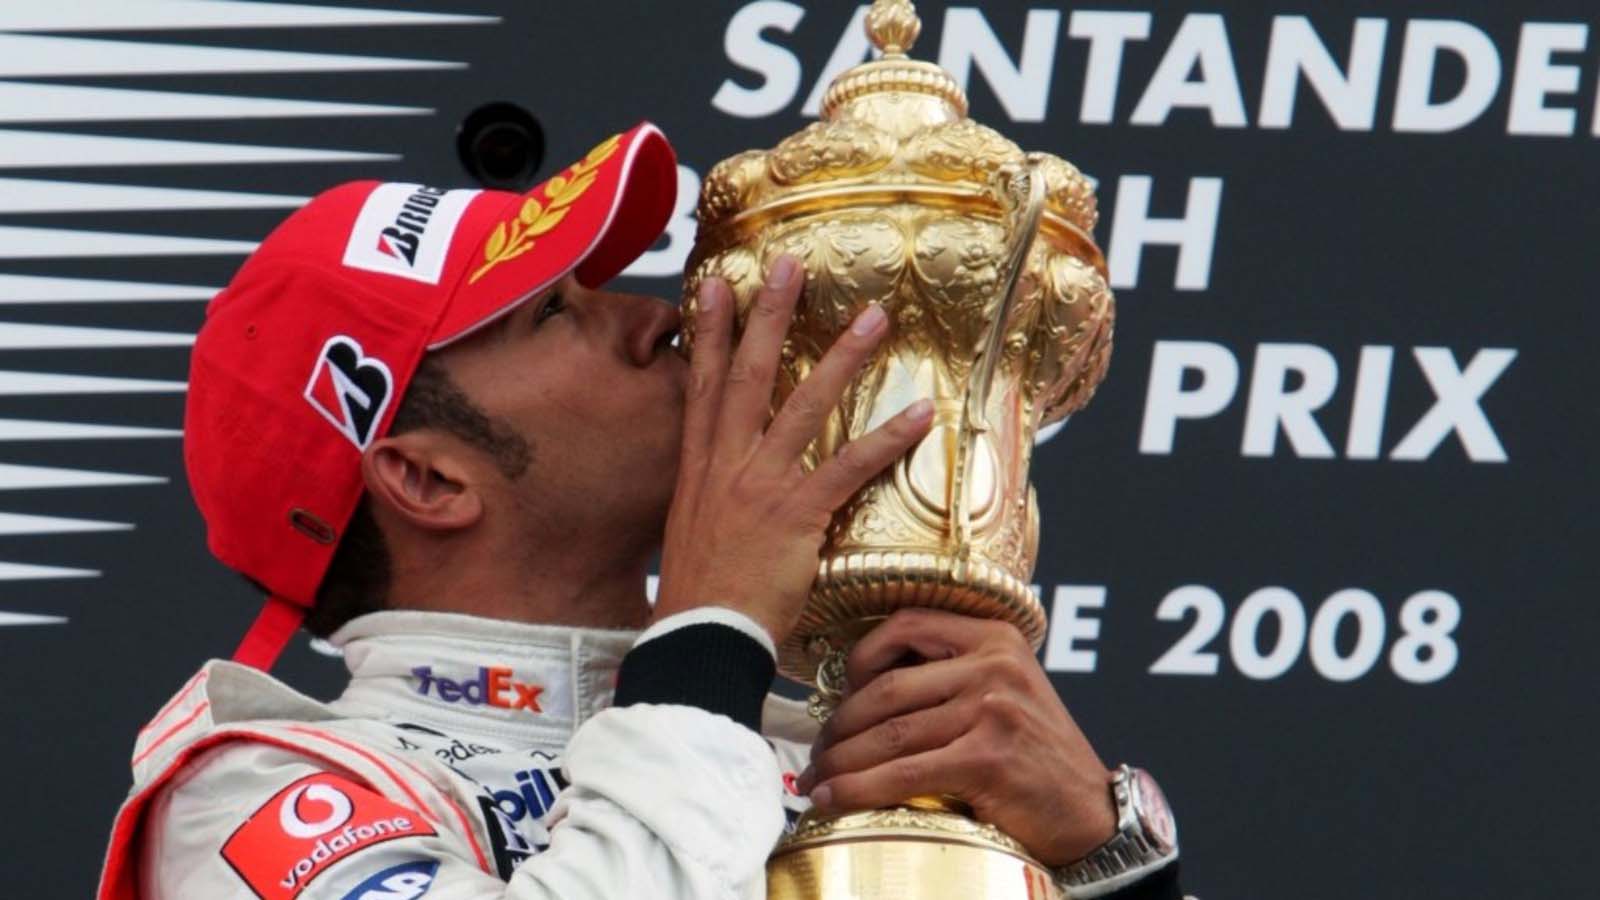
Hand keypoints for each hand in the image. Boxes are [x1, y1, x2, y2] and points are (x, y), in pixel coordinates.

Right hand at [654, 255, 934, 643]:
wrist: (700, 639)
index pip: (703, 386)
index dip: (709, 333)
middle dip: (769, 315)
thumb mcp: (691, 534)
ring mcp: (762, 486)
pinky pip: (849, 466)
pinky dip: (887, 438)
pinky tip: (918, 413)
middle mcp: (727, 466)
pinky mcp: (797, 514)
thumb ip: (713, 499)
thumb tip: (726, 489)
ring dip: (842, 357)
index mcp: (699, 469)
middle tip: (789, 265)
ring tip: (873, 317)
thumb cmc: (700, 598)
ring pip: (804, 405)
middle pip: (749, 374)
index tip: (715, 286)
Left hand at [797, 608, 1117, 865]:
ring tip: (816, 779)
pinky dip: (859, 789)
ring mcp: (992, 709)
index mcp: (996, 637)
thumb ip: (952, 675)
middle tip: (817, 751)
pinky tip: (833, 799)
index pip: (907, 624)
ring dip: (840, 761)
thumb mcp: (1006, 692)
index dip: (860, 658)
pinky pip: (903, 773)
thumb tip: (863, 690)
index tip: (839, 694)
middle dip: (838, 725)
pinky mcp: (988, 758)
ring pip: (889, 733)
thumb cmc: (1038, 757)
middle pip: (888, 687)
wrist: (1090, 813)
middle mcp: (995, 664)